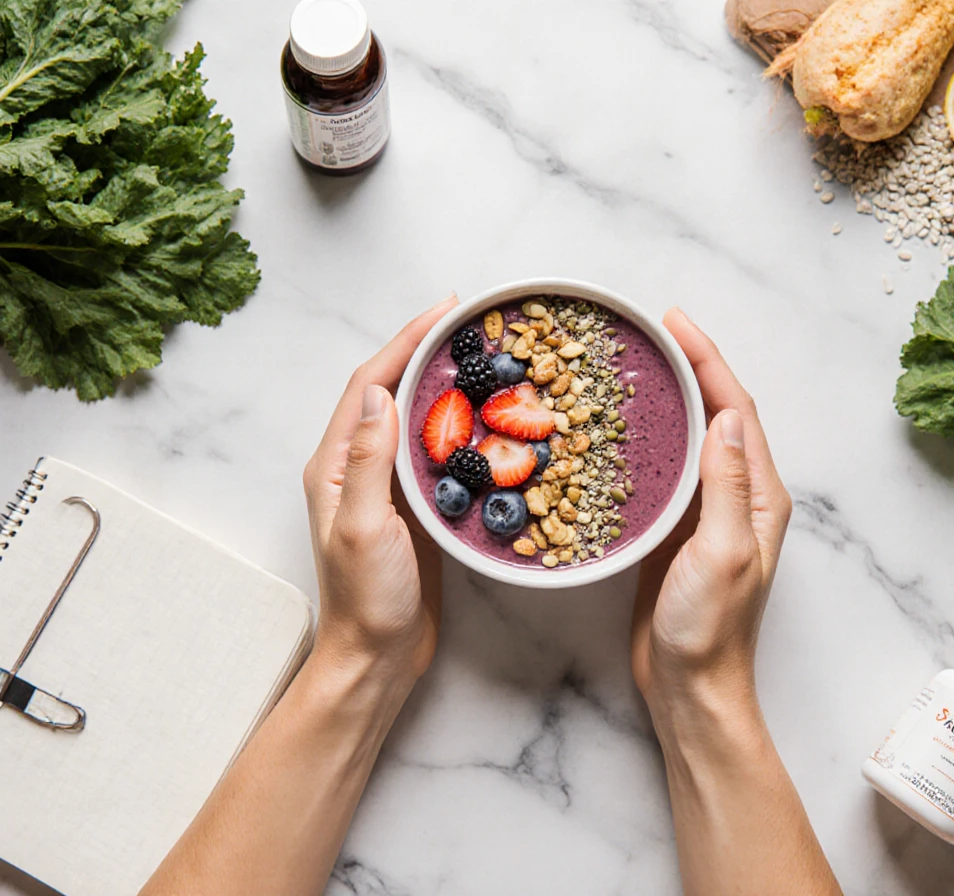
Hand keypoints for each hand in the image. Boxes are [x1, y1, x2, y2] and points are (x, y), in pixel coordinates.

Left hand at [303, 297, 457, 684]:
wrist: (377, 656)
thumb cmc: (364, 599)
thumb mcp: (363, 527)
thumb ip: (369, 461)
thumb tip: (381, 392)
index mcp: (336, 463)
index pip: (370, 384)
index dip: (405, 341)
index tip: (446, 311)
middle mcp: (357, 466)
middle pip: (393, 390)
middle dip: (428, 351)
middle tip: (473, 325)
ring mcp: (387, 485)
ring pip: (418, 418)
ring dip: (447, 385)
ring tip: (485, 359)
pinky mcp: (414, 506)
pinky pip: (437, 452)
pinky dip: (461, 427)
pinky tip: (489, 420)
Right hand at [631, 308, 791, 722]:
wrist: (689, 686)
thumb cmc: (710, 628)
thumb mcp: (723, 552)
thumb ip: (727, 486)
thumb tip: (724, 417)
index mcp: (759, 496)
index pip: (736, 409)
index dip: (708, 360)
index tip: (674, 321)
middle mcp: (738, 496)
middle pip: (715, 413)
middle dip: (689, 366)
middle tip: (650, 331)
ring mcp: (705, 512)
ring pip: (688, 437)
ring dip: (667, 397)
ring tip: (634, 365)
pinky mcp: (674, 530)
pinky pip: (663, 470)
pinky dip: (645, 439)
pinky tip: (617, 428)